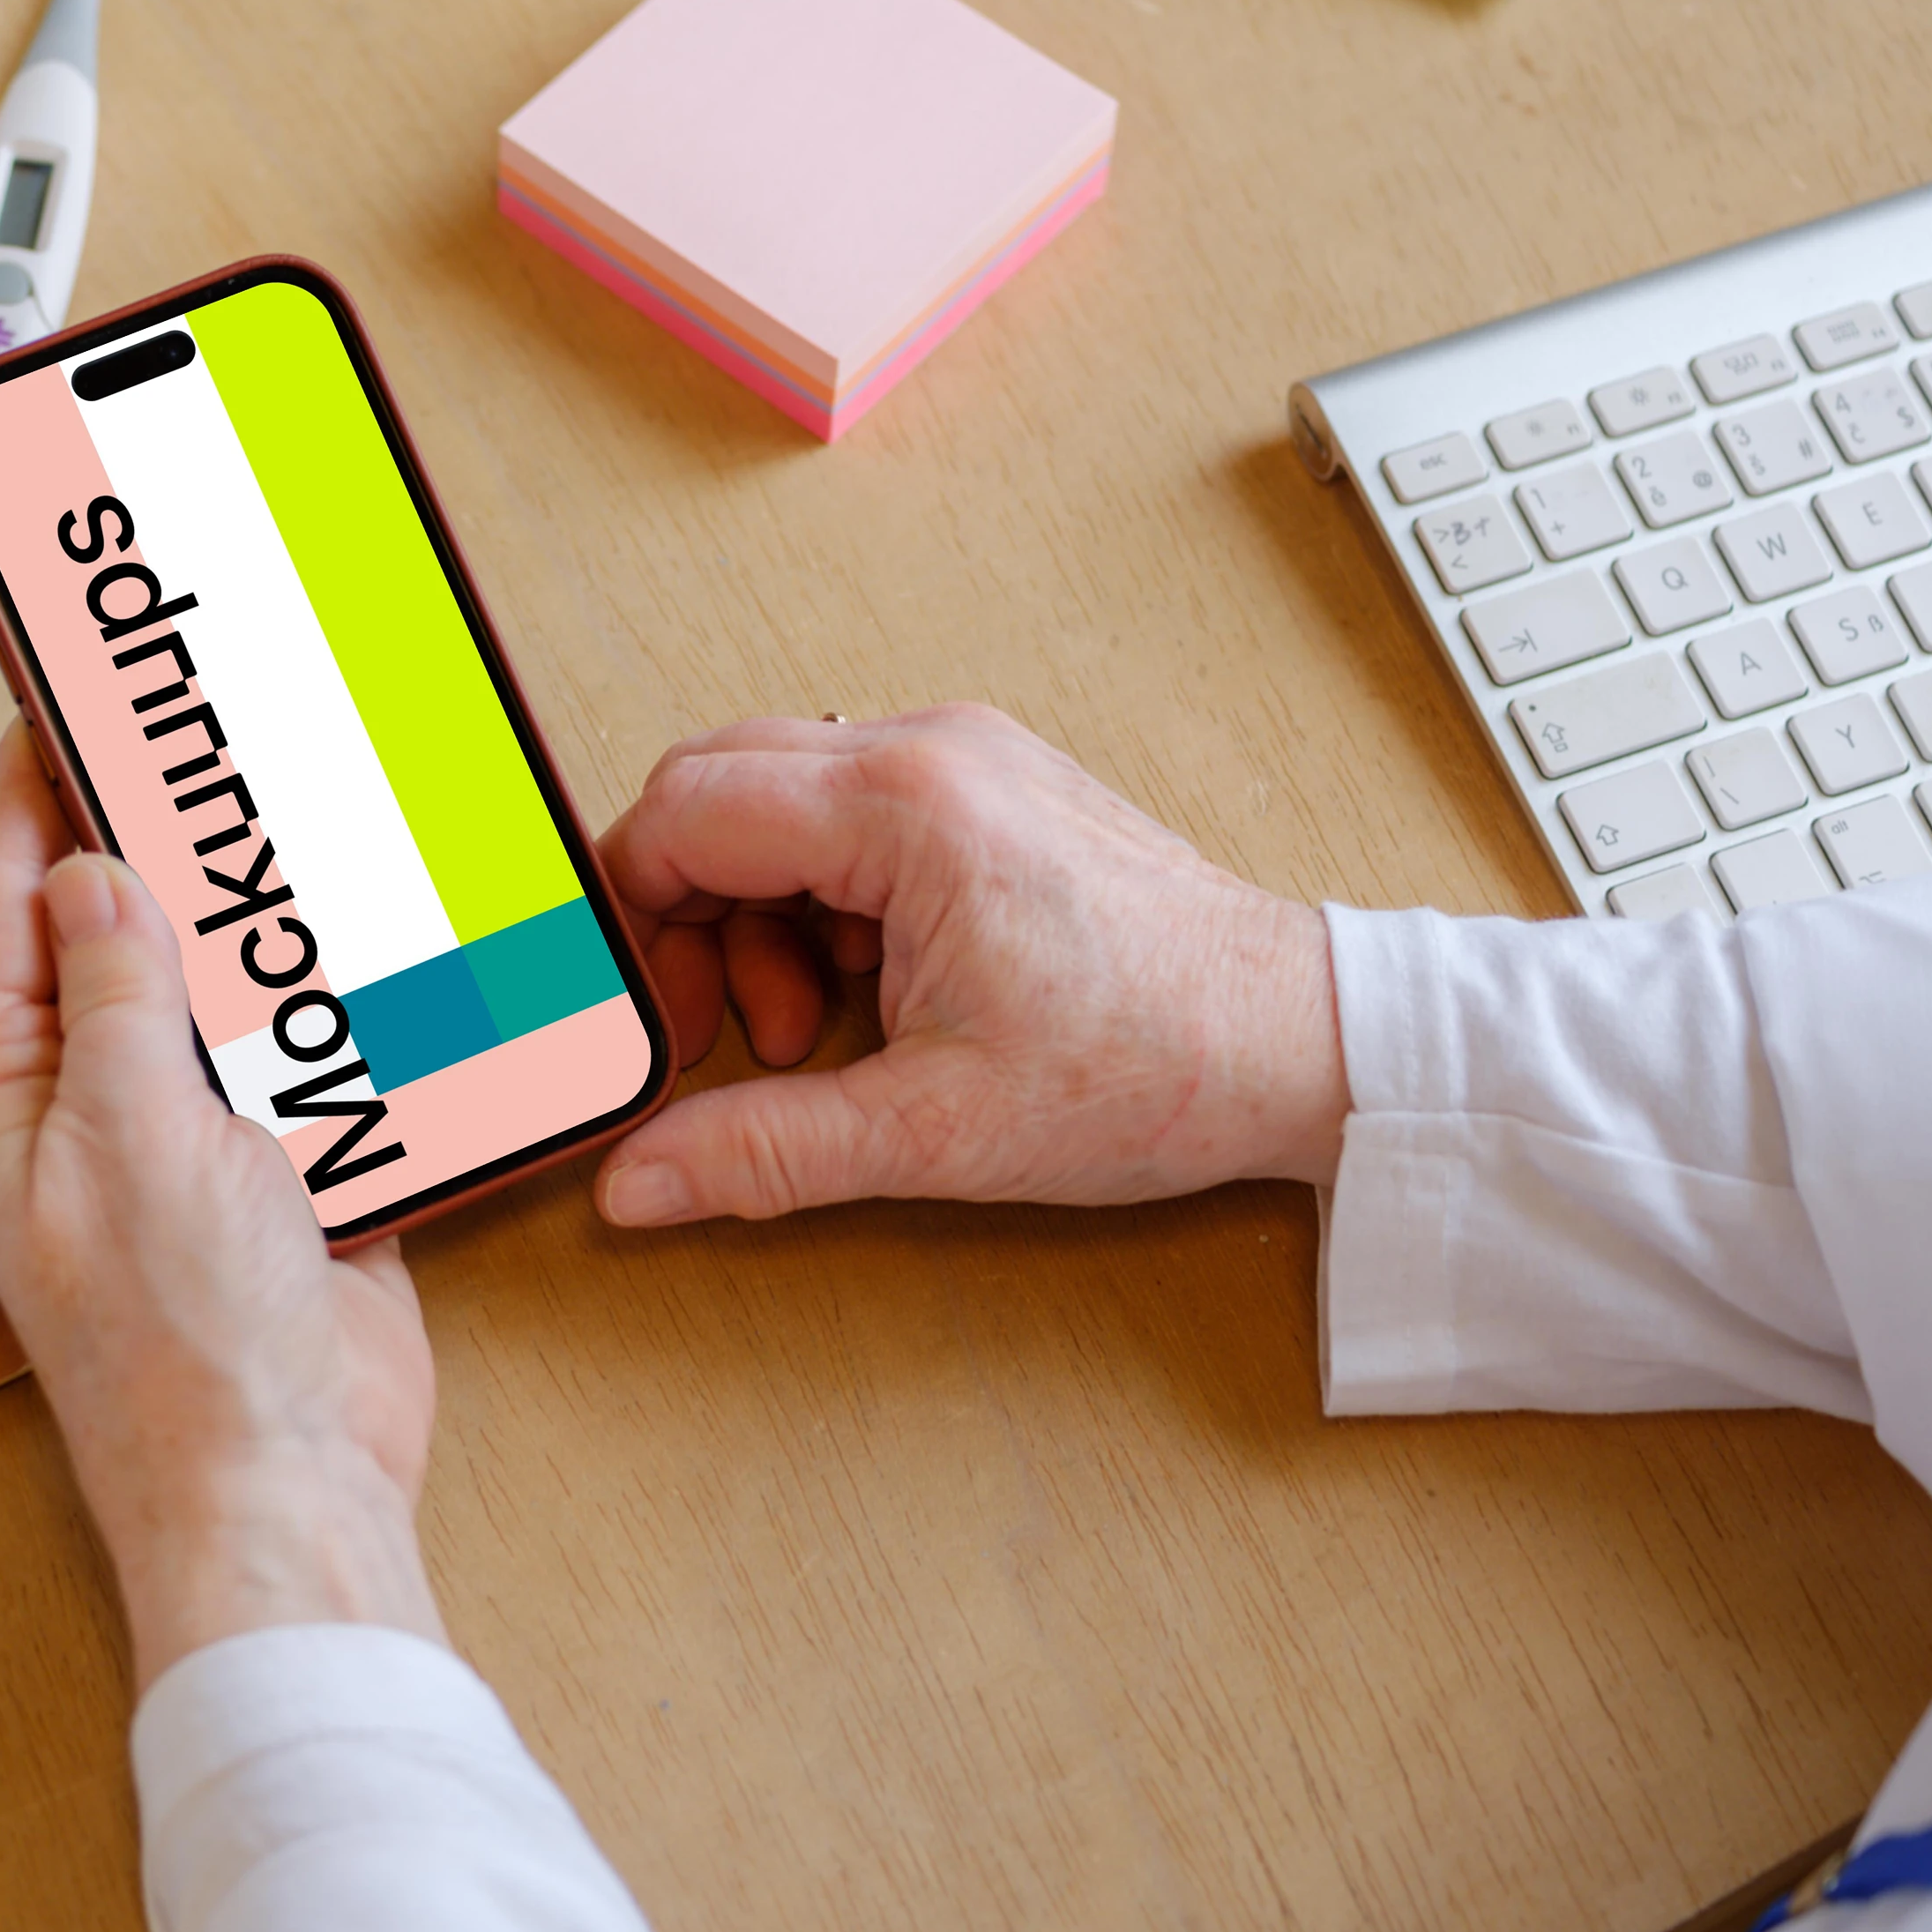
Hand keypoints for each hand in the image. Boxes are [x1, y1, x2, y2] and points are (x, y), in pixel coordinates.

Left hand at [0, 725, 444, 1685]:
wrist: (292, 1482)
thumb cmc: (179, 1352)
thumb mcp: (130, 1135)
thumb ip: (115, 994)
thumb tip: (88, 877)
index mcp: (0, 1103)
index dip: (23, 802)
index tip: (49, 705)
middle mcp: (77, 1111)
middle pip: (98, 935)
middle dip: (136, 837)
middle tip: (170, 730)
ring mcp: (177, 1138)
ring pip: (197, 983)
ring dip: (235, 908)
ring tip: (260, 800)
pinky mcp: (273, 1167)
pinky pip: (288, 1049)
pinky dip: (317, 991)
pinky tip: (344, 925)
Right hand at [589, 707, 1342, 1225]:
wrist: (1297, 1042)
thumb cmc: (1155, 1066)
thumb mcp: (935, 1130)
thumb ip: (766, 1148)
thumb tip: (640, 1180)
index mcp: (905, 807)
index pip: (685, 811)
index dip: (634, 916)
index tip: (649, 1013)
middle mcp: (930, 751)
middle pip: (717, 790)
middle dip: (691, 918)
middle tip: (725, 1032)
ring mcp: (966, 762)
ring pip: (779, 804)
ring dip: (762, 920)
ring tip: (821, 1031)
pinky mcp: (991, 792)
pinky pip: (848, 818)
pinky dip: (825, 906)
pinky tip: (874, 996)